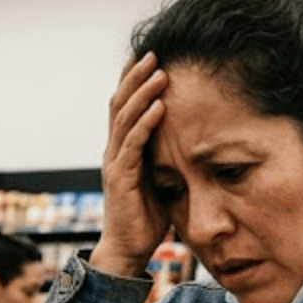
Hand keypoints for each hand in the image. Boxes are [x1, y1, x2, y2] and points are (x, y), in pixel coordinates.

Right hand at [92, 53, 170, 276]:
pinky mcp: (120, 178)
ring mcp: (114, 163)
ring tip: (159, 72)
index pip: (124, 107)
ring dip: (142, 93)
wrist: (128, 250)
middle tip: (153, 52)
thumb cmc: (146, 217)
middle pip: (120, 104)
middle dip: (136, 77)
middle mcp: (113, 151)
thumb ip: (166, 159)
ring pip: (125, 118)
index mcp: (122, 149)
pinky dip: (146, 124)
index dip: (133, 81)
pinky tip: (160, 106)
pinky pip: (133, 145)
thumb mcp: (160, 180)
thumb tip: (189, 142)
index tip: (148, 56)